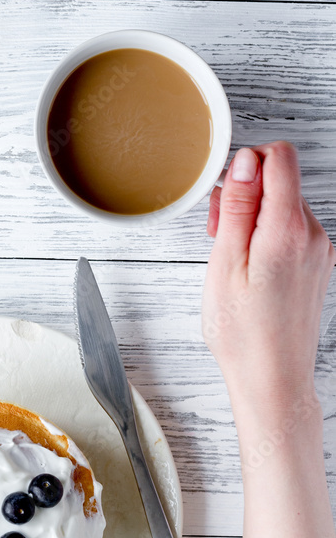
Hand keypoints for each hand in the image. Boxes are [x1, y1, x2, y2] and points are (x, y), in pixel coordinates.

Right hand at [202, 141, 333, 415]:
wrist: (272, 379)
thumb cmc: (243, 332)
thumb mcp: (225, 262)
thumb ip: (237, 206)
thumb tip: (245, 162)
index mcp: (288, 229)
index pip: (280, 157)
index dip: (246, 164)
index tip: (224, 193)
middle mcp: (313, 235)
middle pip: (279, 181)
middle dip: (243, 196)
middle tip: (217, 235)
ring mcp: (320, 251)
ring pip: (282, 206)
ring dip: (251, 219)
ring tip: (230, 258)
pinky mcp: (317, 265)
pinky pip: (290, 231)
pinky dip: (265, 238)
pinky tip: (247, 268)